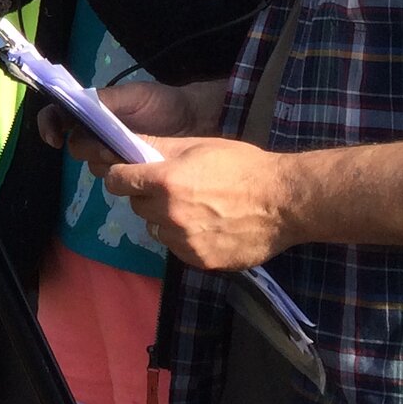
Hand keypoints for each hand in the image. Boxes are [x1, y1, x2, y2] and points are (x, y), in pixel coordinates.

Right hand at [38, 78, 224, 162]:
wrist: (198, 120)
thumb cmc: (164, 103)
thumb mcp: (134, 95)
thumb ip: (105, 100)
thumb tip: (79, 104)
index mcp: (93, 112)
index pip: (58, 117)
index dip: (48, 126)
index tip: (55, 138)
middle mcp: (98, 134)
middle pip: (76, 147)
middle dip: (89, 149)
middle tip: (109, 148)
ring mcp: (114, 155)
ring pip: (94, 165)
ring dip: (106, 163)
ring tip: (129, 157)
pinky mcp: (131, 172)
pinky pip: (115, 180)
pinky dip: (122, 177)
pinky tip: (136, 171)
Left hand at [100, 135, 296, 269]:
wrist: (285, 202)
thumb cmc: (243, 166)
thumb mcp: (199, 146)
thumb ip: (158, 147)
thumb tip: (126, 143)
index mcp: (166, 181)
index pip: (117, 180)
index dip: (120, 175)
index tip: (128, 174)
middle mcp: (169, 213)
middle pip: (136, 204)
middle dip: (148, 196)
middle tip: (173, 189)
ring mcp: (183, 240)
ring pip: (155, 228)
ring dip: (165, 219)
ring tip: (195, 209)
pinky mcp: (199, 260)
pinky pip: (176, 247)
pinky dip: (184, 238)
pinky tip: (208, 227)